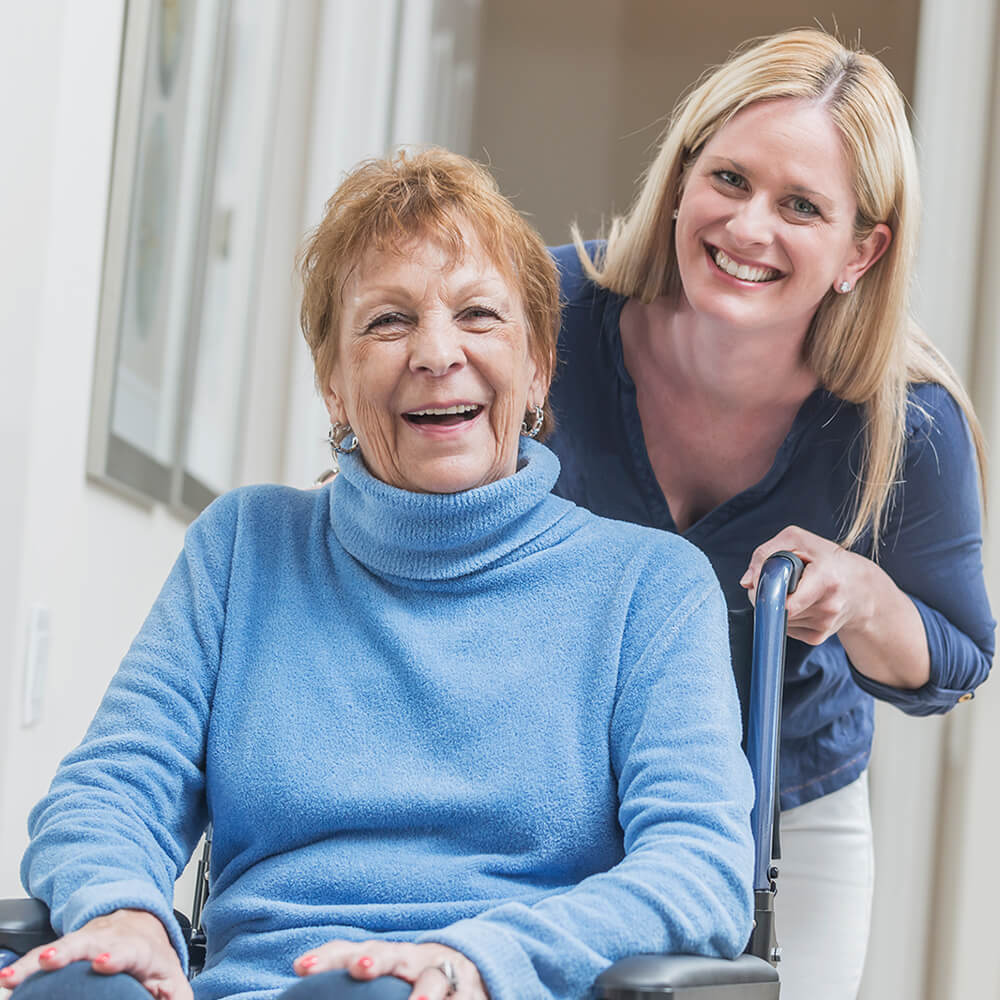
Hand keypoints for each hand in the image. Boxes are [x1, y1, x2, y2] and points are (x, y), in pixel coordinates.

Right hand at [0, 909, 190, 999]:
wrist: (140, 924)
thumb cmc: (153, 958)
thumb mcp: (172, 979)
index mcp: (138, 950)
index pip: (128, 950)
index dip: (115, 956)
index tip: (102, 963)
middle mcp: (109, 940)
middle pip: (88, 942)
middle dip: (68, 951)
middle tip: (49, 961)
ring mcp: (85, 942)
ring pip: (61, 947)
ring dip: (36, 961)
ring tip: (14, 975)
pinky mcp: (66, 949)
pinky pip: (41, 957)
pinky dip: (23, 967)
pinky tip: (7, 979)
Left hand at [294, 939, 487, 999]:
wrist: (474, 966)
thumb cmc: (415, 976)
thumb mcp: (388, 972)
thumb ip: (353, 981)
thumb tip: (302, 977)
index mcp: (386, 956)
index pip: (353, 950)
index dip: (328, 957)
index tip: (301, 967)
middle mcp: (412, 959)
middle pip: (392, 954)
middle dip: (375, 958)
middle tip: (360, 967)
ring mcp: (442, 974)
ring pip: (434, 978)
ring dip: (424, 992)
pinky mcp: (467, 992)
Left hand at [740, 525, 873, 644]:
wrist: (861, 588)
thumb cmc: (826, 559)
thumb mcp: (799, 541)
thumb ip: (766, 553)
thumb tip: (747, 582)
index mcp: (827, 580)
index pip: (788, 602)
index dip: (766, 594)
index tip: (760, 586)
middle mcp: (828, 606)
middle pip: (776, 609)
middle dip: (768, 595)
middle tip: (777, 581)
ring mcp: (824, 625)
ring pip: (778, 619)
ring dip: (777, 605)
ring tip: (796, 590)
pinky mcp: (818, 638)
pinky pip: (786, 628)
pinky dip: (785, 615)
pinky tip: (801, 604)